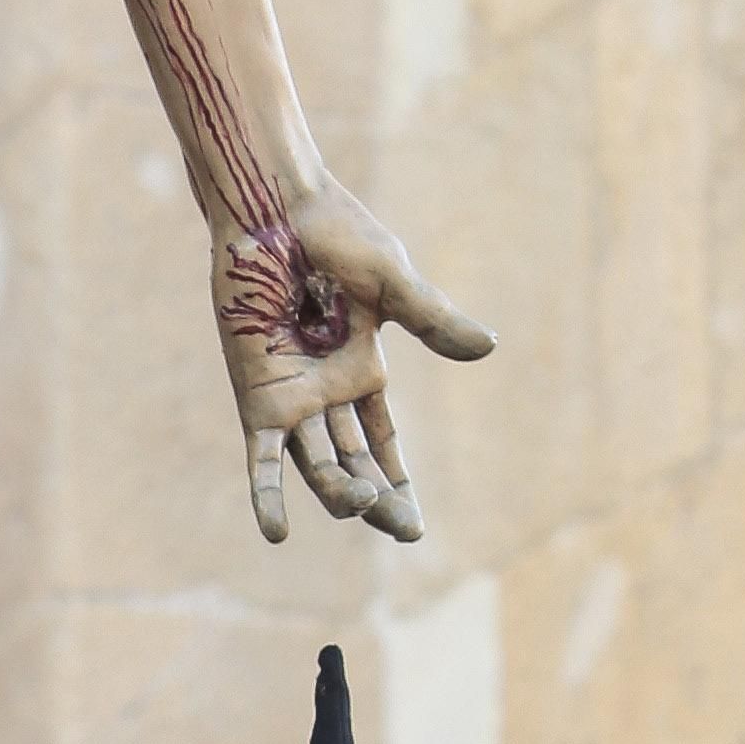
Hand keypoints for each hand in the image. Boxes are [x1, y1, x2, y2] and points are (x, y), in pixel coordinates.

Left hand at [211, 178, 492, 547]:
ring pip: (318, 463)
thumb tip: (487, 348)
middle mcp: (326, 391)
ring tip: (360, 502)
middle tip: (399, 525)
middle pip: (355, 463)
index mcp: (362, 371)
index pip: (384, 444)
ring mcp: (290, 394)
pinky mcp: (257, 392)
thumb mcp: (393, 285)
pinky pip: (262, 455)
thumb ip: (432, 322)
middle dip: (377, 498)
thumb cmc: (334, 234)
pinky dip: (267, 492)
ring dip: (339, 489)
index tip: (412, 530)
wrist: (274, 209)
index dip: (398, 486)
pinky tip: (276, 533)